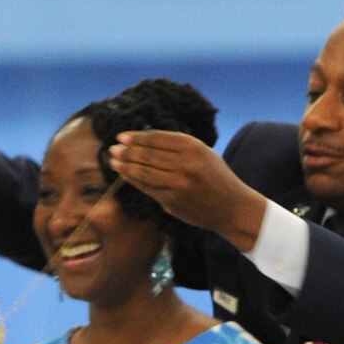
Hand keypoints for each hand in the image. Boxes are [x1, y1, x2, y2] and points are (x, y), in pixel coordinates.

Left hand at [106, 131, 266, 251]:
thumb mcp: (202, 153)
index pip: (157, 139)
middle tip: (113, 148)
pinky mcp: (172, 202)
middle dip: (127, 151)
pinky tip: (126, 175)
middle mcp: (185, 165)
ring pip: (144, 173)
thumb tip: (144, 141)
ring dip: (126, 166)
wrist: (230, 207)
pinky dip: (134, 181)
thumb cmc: (215, 177)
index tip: (122, 136)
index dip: (137, 137)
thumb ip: (178, 147)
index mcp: (193, 147)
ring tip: (114, 161)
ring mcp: (178, 185)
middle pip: (148, 155)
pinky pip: (147, 189)